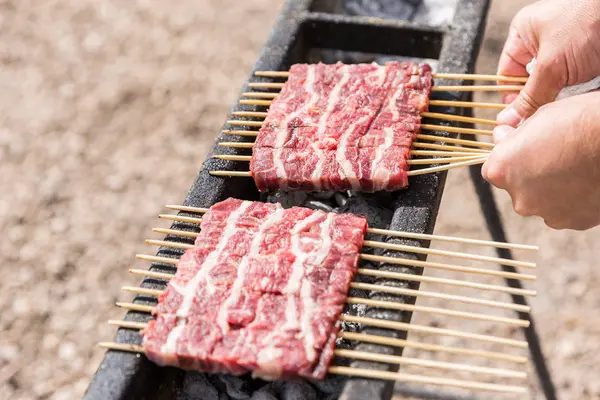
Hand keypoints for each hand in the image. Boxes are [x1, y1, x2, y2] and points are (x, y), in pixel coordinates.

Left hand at [482, 92, 599, 229]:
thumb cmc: (581, 121)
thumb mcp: (538, 117)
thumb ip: (514, 136)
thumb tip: (501, 138)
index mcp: (501, 171)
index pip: (496, 166)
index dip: (512, 154)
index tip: (529, 144)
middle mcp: (518, 198)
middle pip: (519, 185)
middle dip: (532, 172)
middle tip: (557, 154)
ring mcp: (546, 213)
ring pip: (542, 199)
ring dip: (552, 186)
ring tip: (576, 166)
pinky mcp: (573, 222)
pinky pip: (566, 209)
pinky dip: (573, 197)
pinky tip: (587, 179)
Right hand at [496, 0, 599, 125]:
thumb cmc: (590, 18)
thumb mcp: (552, 64)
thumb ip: (530, 95)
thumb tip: (511, 118)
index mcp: (524, 34)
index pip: (507, 74)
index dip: (511, 97)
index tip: (519, 116)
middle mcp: (542, 42)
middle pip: (530, 83)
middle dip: (540, 97)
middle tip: (547, 107)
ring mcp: (565, 51)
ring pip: (553, 86)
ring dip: (561, 95)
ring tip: (570, 93)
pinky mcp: (584, 60)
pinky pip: (573, 84)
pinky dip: (578, 92)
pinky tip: (583, 90)